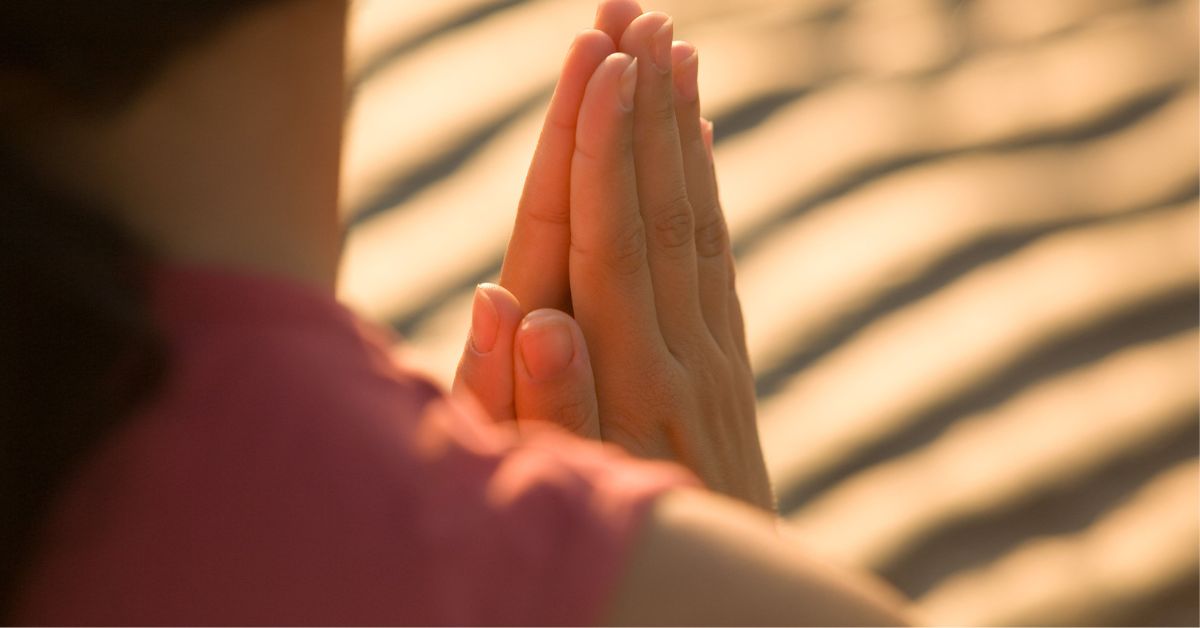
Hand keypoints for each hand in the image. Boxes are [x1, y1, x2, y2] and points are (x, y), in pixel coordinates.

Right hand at [454, 1, 773, 510]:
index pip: (607, 240)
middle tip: (638, 16)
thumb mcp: (560, 493)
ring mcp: (713, 354)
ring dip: (681, 132)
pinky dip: (706, 189)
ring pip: (695, 222)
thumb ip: (537, 404)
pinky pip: (718, 258)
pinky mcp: (728, 362)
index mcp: (625, 374)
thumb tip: (513, 305)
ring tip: (675, 48)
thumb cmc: (616, 551)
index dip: (601, 151)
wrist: (727, 593)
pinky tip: (697, 141)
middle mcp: (677, 350)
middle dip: (644, 111)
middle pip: (658, 210)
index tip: (601, 63)